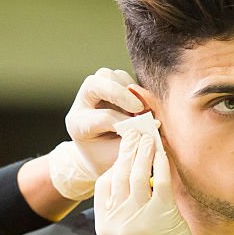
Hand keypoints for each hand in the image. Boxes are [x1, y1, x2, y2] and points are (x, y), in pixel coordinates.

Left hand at [49, 68, 143, 199]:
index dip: (126, 123)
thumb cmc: (109, 159)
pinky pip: (120, 76)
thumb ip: (133, 142)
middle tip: (140, 108)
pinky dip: (133, 87)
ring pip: (108, 75)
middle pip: (95, 84)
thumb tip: (155, 124)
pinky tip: (138, 105)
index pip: (103, 117)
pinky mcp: (105, 85)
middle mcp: (81, 104)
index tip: (142, 131)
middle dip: (120, 94)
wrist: (98, 154)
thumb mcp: (118, 157)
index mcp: (78, 125)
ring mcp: (91, 92)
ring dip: (128, 89)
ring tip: (139, 109)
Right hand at [95, 131, 207, 234]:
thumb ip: (122, 209)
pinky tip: (162, 152)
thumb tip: (129, 175)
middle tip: (135, 133)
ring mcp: (137, 218)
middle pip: (118, 175)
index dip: (113, 164)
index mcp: (104, 225)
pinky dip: (160, 162)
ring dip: (142, 151)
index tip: (123, 149)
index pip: (104, 185)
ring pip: (135, 173)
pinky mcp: (160, 215)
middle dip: (127, 150)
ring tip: (148, 136)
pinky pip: (157, 180)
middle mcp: (116, 220)